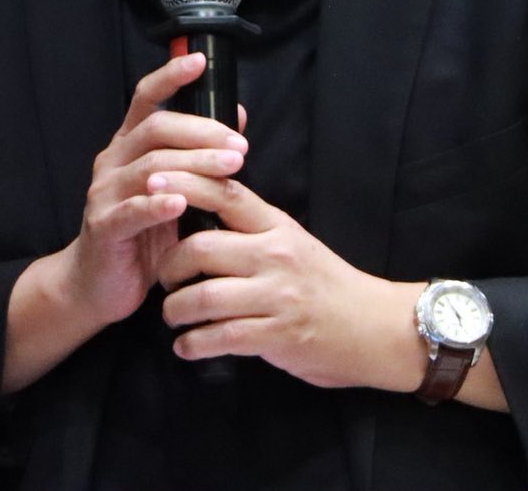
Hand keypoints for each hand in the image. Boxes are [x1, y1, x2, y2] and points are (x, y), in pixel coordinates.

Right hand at [57, 51, 248, 324]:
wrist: (95, 284)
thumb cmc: (140, 234)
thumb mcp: (174, 189)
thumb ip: (198, 155)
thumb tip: (238, 117)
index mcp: (128, 147)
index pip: (145, 100)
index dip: (169, 77)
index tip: (196, 60)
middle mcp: (113, 162)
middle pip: (154, 129)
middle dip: (201, 132)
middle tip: (240, 145)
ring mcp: (104, 194)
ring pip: (149, 167)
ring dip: (193, 166)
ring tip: (228, 170)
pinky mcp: (103, 228)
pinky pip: (130, 211)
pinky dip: (157, 205)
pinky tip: (181, 203)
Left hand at [155, 172, 420, 391]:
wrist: (375, 327)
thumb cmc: (324, 282)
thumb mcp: (291, 240)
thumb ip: (250, 225)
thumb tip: (198, 204)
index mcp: (276, 226)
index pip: (224, 194)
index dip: (184, 185)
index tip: (152, 182)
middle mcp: (275, 255)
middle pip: (200, 249)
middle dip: (169, 266)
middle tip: (165, 278)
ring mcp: (277, 297)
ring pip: (204, 297)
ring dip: (176, 310)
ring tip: (173, 315)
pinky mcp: (278, 336)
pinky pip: (221, 338)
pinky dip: (193, 344)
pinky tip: (186, 346)